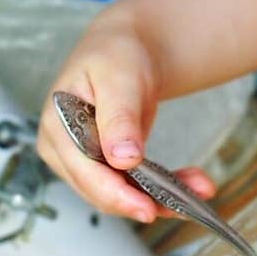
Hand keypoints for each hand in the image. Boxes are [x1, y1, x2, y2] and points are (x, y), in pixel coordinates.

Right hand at [36, 10, 214, 221]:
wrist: (126, 49)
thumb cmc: (114, 54)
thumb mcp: (119, 78)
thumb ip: (119, 117)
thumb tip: (122, 158)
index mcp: (56, 126)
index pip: (82, 171)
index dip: (114, 193)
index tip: (146, 206)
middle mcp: (64, 150)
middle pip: (101, 190)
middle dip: (145, 198)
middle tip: (187, 202)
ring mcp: (84, 162)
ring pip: (121, 194)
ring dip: (161, 197)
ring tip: (199, 188)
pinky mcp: (107, 167)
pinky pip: (134, 187)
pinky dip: (163, 189)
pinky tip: (192, 184)